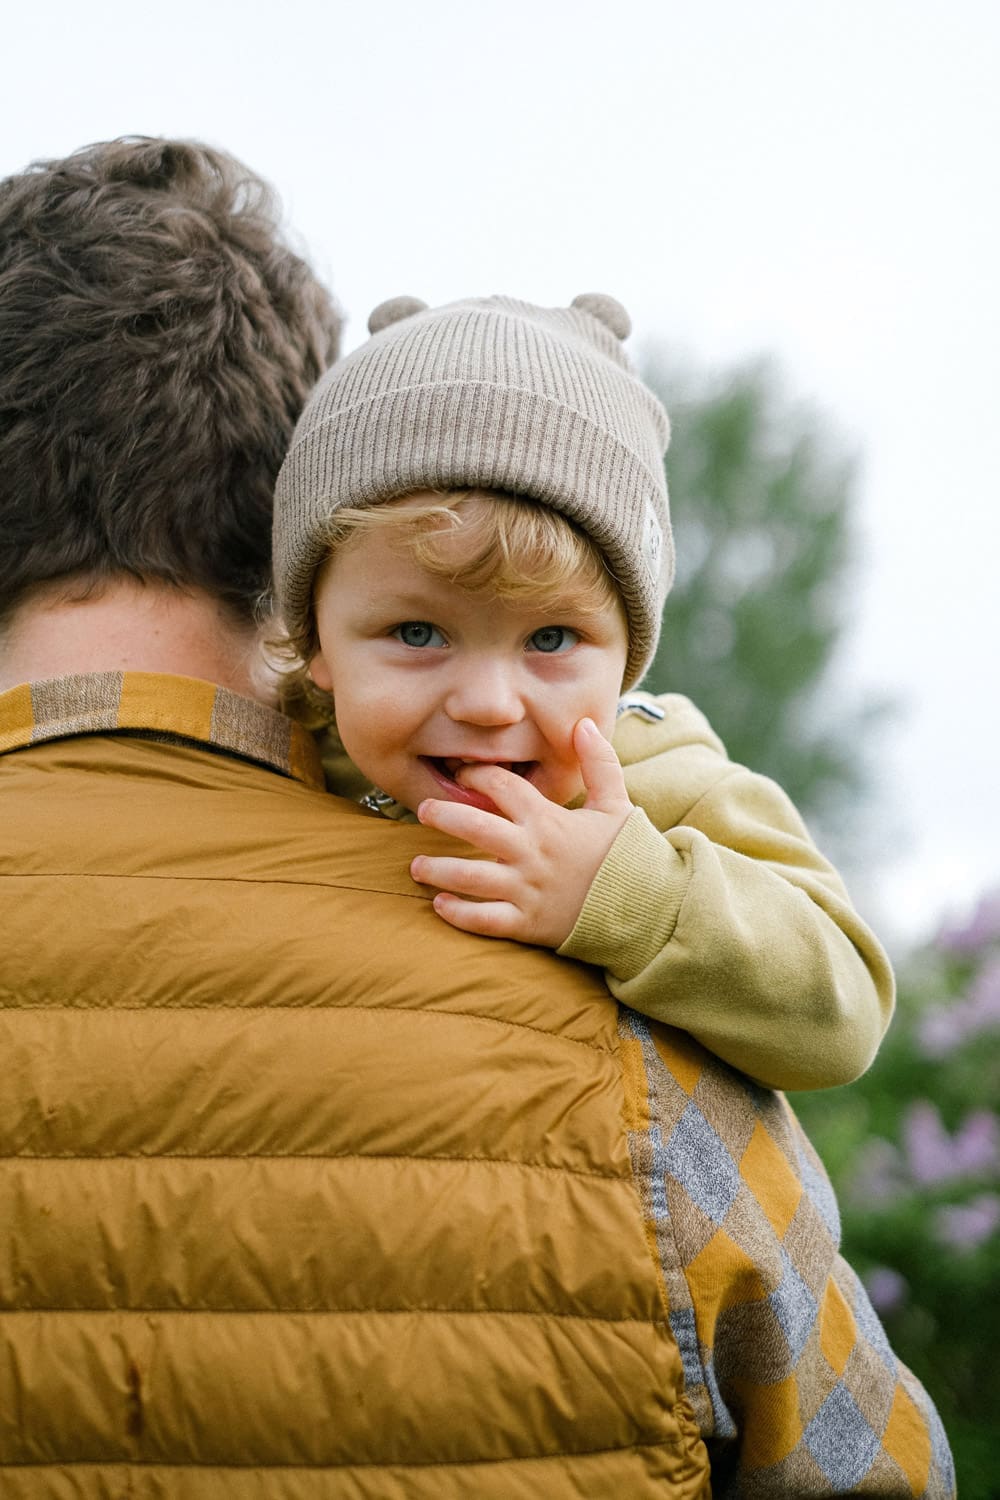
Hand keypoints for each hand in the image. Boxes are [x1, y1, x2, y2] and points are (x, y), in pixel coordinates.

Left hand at [409, 717, 632, 947]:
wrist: (648, 909)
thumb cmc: (629, 855)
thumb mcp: (617, 805)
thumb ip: (599, 763)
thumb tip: (583, 724)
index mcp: (549, 820)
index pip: (503, 787)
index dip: (479, 774)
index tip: (464, 772)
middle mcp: (532, 852)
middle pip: (475, 827)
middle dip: (444, 816)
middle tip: (423, 811)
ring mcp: (527, 890)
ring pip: (470, 877)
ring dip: (438, 870)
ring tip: (416, 865)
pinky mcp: (528, 924)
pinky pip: (484, 920)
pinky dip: (459, 914)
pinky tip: (440, 905)